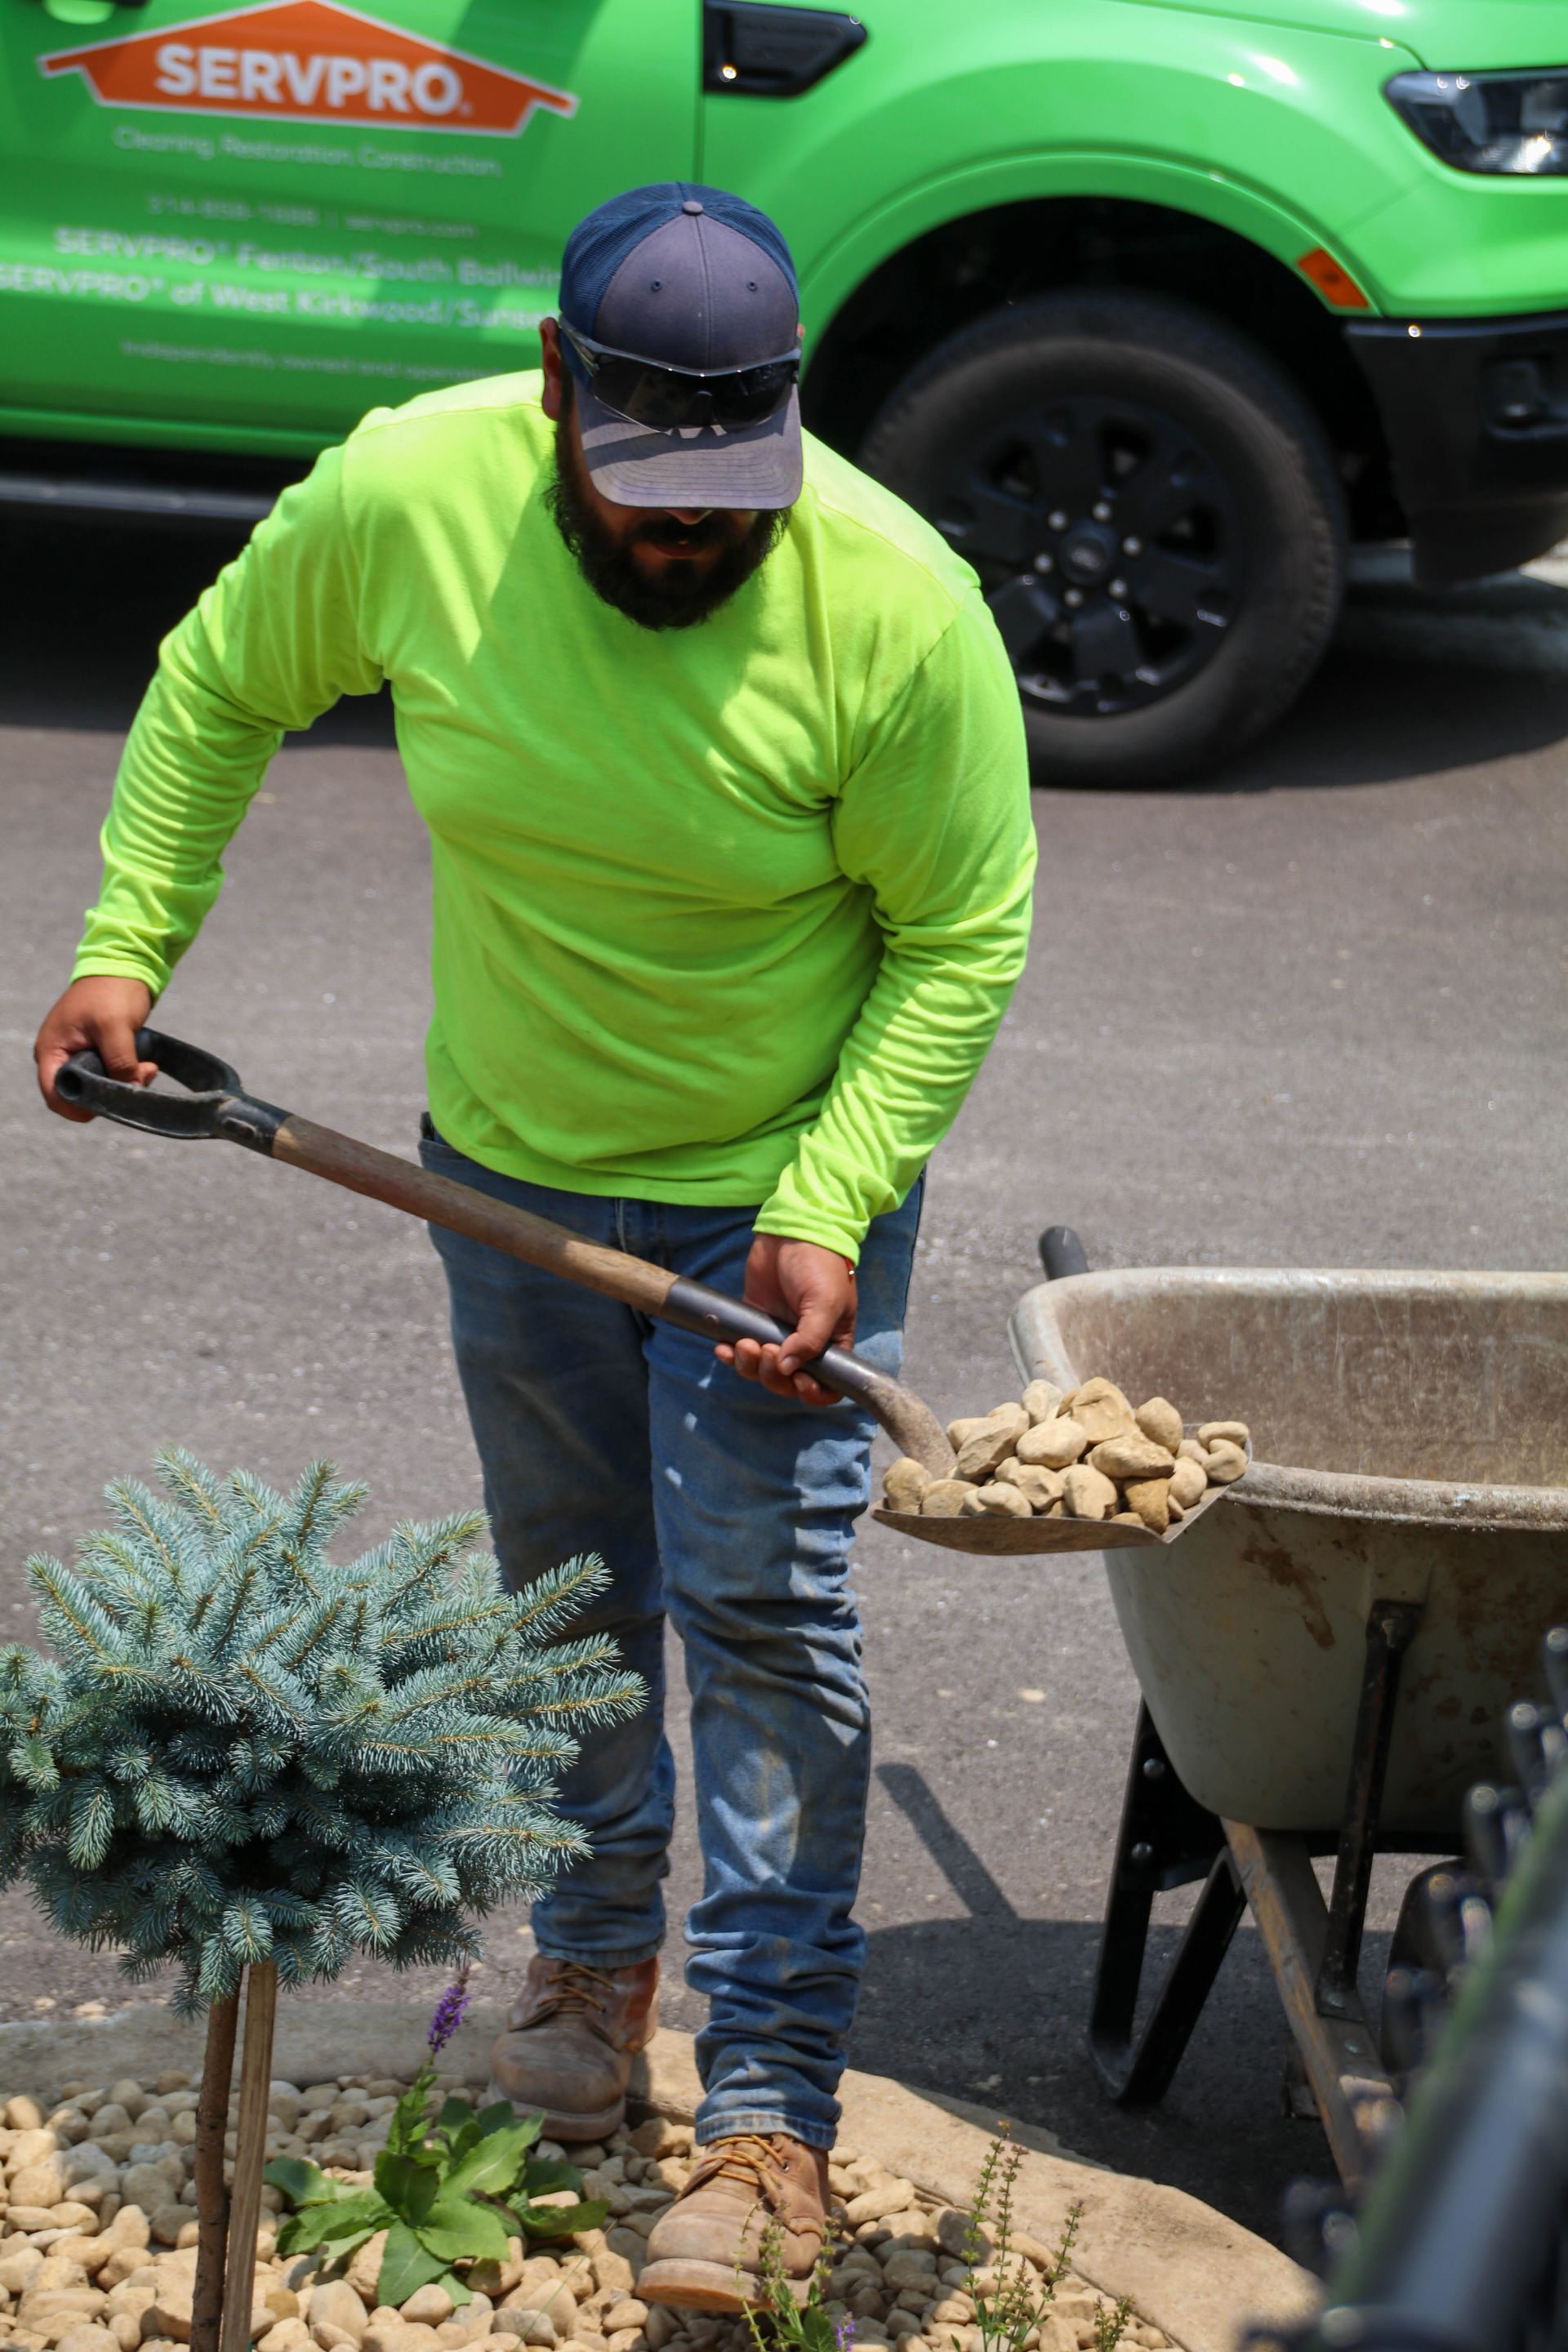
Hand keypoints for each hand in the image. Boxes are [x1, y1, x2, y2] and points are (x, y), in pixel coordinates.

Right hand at [34, 975, 155, 1122]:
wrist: (125, 963)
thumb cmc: (112, 990)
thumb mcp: (116, 1028)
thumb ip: (120, 1063)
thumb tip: (130, 1092)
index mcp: (52, 1050)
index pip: (57, 1095)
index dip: (80, 1108)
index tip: (111, 1106)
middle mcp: (60, 1056)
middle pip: (81, 1095)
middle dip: (112, 1094)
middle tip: (140, 1079)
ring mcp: (79, 1054)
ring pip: (101, 1087)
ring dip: (126, 1084)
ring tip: (148, 1068)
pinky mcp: (97, 1051)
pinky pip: (111, 1074)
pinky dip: (129, 1074)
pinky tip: (146, 1064)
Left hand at [717, 1233, 856, 1405]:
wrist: (794, 1229)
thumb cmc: (820, 1264)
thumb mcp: (825, 1302)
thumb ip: (810, 1339)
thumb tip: (787, 1369)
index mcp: (832, 1344)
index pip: (826, 1386)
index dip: (812, 1393)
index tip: (799, 1380)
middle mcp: (804, 1345)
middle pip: (787, 1382)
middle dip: (774, 1375)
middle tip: (768, 1350)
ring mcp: (777, 1335)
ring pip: (761, 1370)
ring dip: (750, 1366)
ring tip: (745, 1344)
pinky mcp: (752, 1321)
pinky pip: (739, 1350)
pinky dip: (730, 1354)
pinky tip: (722, 1348)